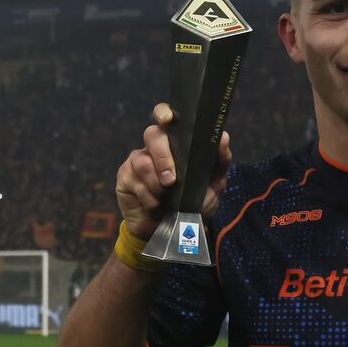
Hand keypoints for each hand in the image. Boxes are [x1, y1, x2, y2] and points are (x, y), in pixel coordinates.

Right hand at [115, 102, 231, 240]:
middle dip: (163, 157)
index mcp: (175, 144)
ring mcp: (137, 162)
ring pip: (142, 161)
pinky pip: (134, 181)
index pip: (165, 117)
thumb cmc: (194, 203)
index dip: (163, 113)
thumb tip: (223, 137)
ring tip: (165, 198)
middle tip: (171, 180)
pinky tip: (155, 206)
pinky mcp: (125, 178)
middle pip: (152, 135)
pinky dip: (147, 196)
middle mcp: (154, 148)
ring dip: (155, 183)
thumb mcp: (213, 185)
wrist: (174, 233)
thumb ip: (219, 162)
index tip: (167, 120)